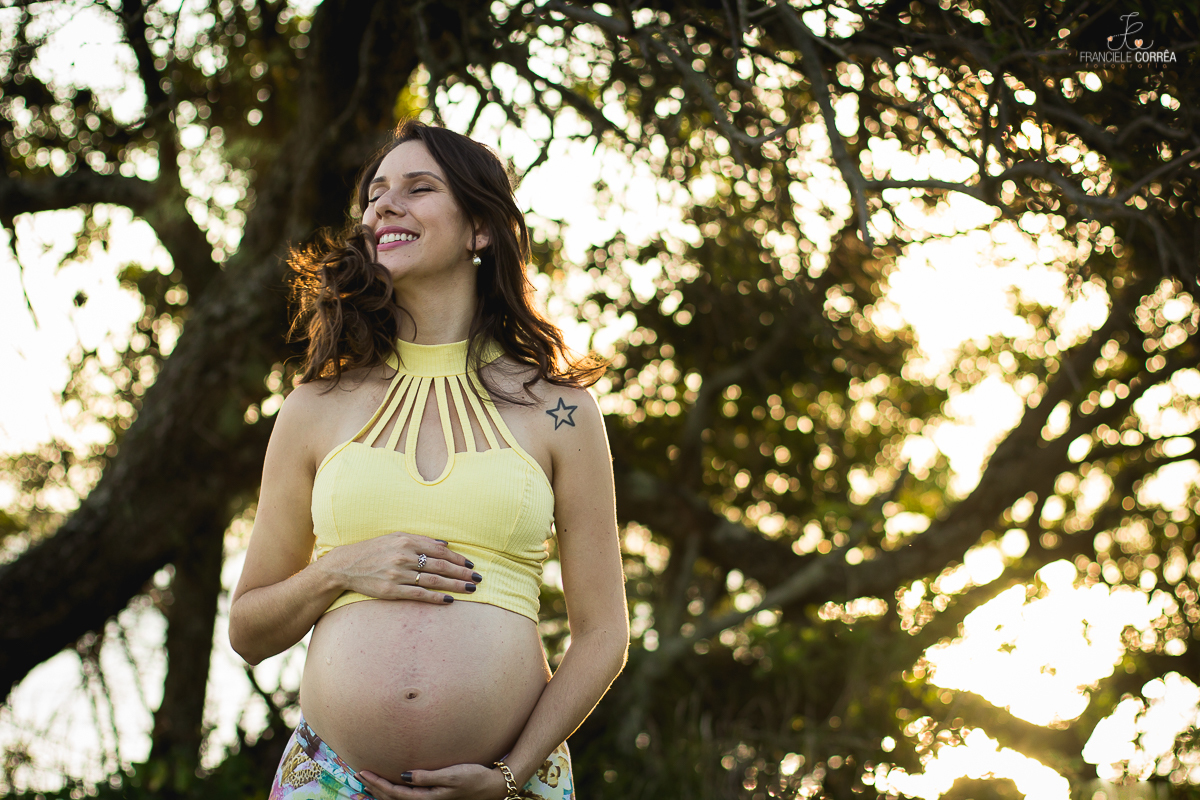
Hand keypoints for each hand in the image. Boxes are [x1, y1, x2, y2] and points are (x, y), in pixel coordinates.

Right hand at [322, 533, 482, 604]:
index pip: (440, 550)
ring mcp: (398, 574)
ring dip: (456, 585)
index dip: (458, 557)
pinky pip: (420, 594)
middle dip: (463, 572)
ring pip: (434, 580)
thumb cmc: (373, 550)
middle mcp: (404, 556)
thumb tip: (445, 544)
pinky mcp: (392, 591)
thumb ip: (420, 540)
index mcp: (407, 540)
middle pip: (441, 565)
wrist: (346, 566)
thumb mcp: (395, 537)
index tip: (471, 564)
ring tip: (471, 589)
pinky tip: (449, 600)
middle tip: (478, 578)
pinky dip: (436, 597)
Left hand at [356, 762, 509, 799]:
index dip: (377, 783)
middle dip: (375, 787)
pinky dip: (394, 794)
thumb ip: (428, 777)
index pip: (395, 793)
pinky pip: (407, 798)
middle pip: (393, 799)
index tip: (363, 772)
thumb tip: (404, 775)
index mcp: (427, 799)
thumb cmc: (474, 778)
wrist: (492, 787)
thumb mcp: (453, 775)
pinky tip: (392, 787)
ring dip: (382, 792)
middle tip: (359, 774)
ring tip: (369, 783)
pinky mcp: (434, 798)